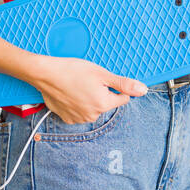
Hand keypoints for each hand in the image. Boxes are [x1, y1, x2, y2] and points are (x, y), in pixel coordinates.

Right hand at [31, 55, 147, 124]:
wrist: (46, 74)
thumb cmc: (73, 70)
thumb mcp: (102, 74)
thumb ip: (124, 84)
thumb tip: (143, 90)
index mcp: (104, 104)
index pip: (123, 98)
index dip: (115, 87)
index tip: (103, 79)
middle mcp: (93, 115)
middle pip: (106, 103)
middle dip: (101, 93)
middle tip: (88, 81)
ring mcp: (79, 119)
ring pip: (93, 107)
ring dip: (89, 99)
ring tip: (77, 86)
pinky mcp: (67, 119)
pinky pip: (79, 111)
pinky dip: (77, 104)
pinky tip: (70, 93)